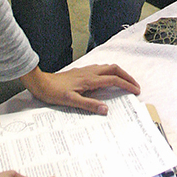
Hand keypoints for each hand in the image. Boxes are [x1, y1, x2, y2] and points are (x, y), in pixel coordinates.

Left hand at [21, 63, 140, 114]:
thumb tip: (106, 109)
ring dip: (119, 73)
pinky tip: (108, 79)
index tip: (136, 91)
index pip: (114, 80)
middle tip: (135, 85)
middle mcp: (90, 72)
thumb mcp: (71, 101)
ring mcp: (86, 70)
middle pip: (114, 69)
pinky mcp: (81, 72)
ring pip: (108, 67)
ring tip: (125, 82)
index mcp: (90, 80)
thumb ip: (89, 105)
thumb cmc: (54, 92)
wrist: (41, 83)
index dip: (127, 85)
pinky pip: (101, 69)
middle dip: (127, 76)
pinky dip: (110, 73)